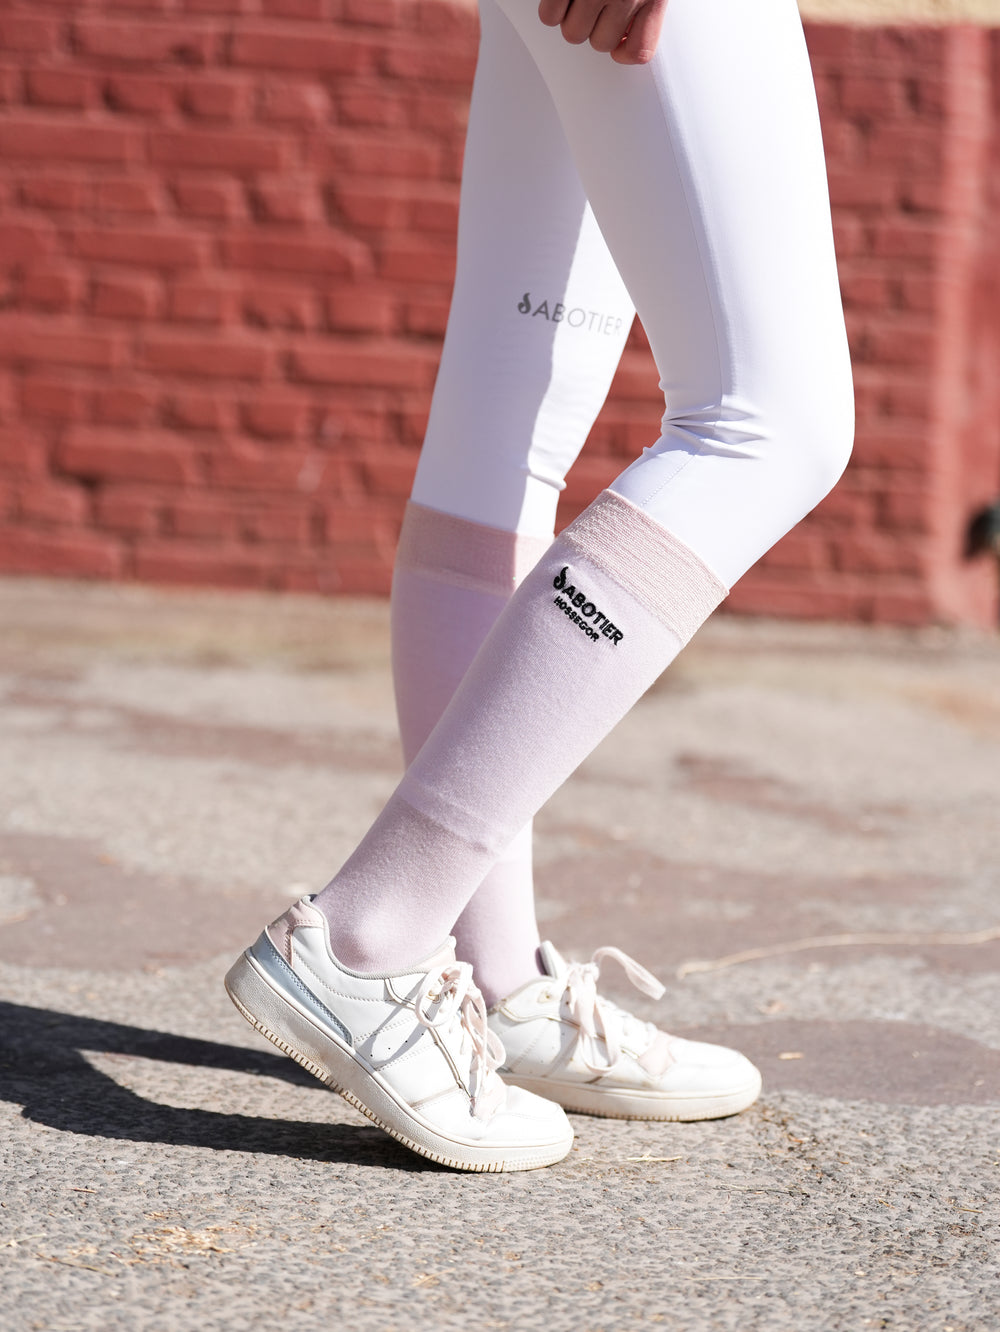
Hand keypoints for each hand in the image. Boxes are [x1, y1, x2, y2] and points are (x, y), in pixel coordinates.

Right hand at [538, 0, 667, 64]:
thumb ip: (645, 5)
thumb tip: (626, 37)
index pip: (639, 51)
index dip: (623, 51)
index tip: (617, 41)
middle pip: (601, 44)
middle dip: (593, 26)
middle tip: (591, 3)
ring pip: (574, 34)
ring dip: (570, 16)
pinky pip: (550, 16)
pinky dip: (551, 7)